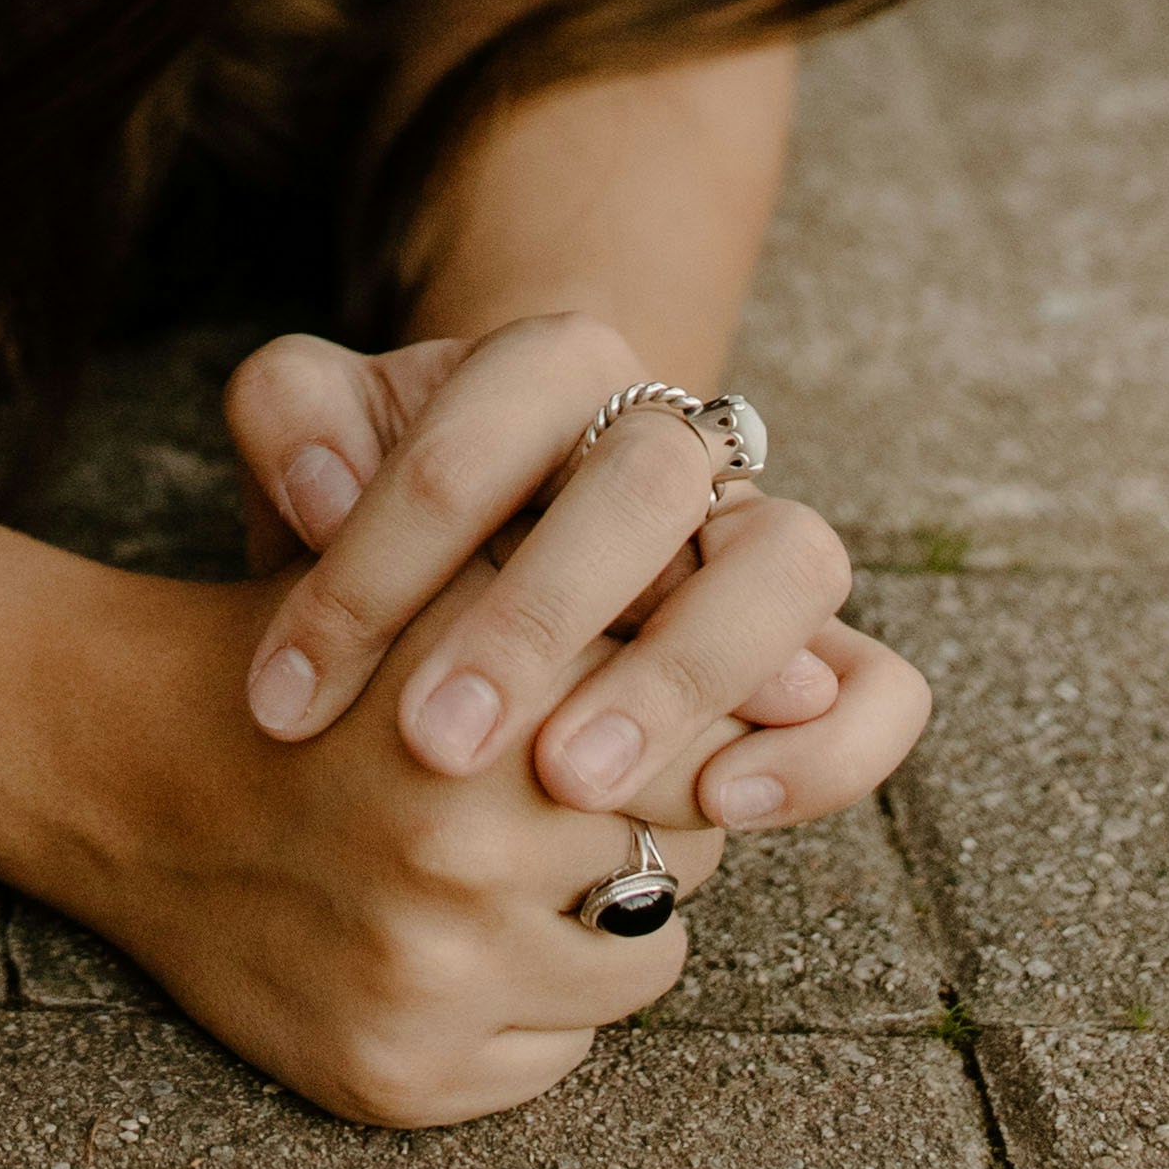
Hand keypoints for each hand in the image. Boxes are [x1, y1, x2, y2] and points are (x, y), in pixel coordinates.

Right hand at [59, 538, 732, 1132]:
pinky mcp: (401, 1080)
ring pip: (641, 960)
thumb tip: (835, 683)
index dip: (684, 710)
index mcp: (488, 703)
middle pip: (686, 846)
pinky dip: (533, 1002)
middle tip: (554, 779)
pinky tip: (454, 937)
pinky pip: (563, 1056)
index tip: (651, 702)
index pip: (708, 731)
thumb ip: (627, 608)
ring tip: (504, 858)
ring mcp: (431, 977)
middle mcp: (460, 848)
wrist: (128, 764)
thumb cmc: (331, 648)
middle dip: (644, 807)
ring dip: (598, 910)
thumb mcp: (463, 574)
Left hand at [223, 314, 928, 843]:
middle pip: (650, 477)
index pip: (486, 417)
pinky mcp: (824, 659)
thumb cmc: (375, 515)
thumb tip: (324, 486)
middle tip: (431, 742)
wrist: (475, 565)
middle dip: (534, 615)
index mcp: (554, 365)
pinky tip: (723, 804)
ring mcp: (760, 545)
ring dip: (684, 673)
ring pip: (794, 564)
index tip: (287, 690)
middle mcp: (676, 440)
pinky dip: (827, 750)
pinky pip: (882, 690)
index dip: (380, 552)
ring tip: (573, 781)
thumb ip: (295, 420)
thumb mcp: (314, 448)